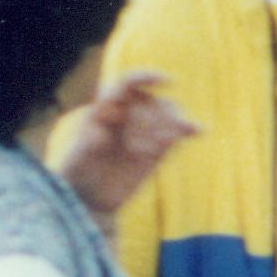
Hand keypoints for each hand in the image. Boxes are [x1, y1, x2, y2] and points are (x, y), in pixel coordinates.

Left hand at [60, 74, 200, 227]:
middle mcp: (127, 114)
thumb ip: (86, 146)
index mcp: (105, 108)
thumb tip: (100, 135)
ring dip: (173, 124)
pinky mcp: (157, 149)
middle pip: (152, 102)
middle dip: (151, 121)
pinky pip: (176, 134)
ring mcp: (144, 131)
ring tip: (163, 146)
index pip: (127, 84)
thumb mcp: (76, 160)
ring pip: (167, 114)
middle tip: (137, 150)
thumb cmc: (77, 174)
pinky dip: (188, 129)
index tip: (165, 81)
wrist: (90, 198)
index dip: (146, 78)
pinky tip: (199, 131)